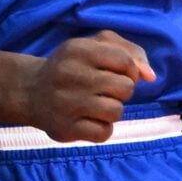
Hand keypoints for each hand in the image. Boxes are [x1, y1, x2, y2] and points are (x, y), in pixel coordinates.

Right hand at [24, 30, 154, 142]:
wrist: (31, 91)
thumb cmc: (72, 67)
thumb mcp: (95, 47)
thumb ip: (129, 52)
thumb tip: (150, 77)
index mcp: (79, 49)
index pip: (125, 62)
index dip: (129, 71)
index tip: (116, 74)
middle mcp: (70, 74)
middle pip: (125, 88)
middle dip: (121, 92)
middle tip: (103, 91)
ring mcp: (66, 103)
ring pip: (116, 112)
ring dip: (112, 111)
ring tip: (95, 105)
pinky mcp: (65, 128)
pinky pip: (103, 133)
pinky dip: (102, 128)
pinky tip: (88, 120)